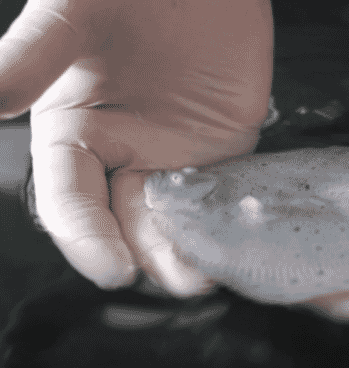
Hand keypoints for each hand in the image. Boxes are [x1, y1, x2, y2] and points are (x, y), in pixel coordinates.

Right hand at [1, 0, 272, 288]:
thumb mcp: (73, 16)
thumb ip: (32, 55)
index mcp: (74, 135)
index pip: (72, 201)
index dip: (87, 238)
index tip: (113, 270)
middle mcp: (121, 155)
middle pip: (125, 224)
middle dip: (147, 257)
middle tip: (179, 280)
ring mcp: (173, 157)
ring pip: (173, 220)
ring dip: (187, 251)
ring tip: (207, 275)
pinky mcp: (221, 150)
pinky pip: (220, 196)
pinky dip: (225, 222)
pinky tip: (236, 242)